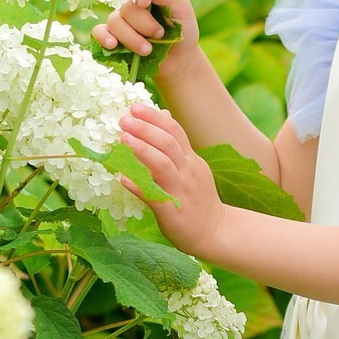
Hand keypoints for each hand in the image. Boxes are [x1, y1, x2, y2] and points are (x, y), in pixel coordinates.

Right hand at [94, 0, 199, 73]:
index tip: (146, 3)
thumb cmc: (184, 33)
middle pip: (126, 7)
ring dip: (131, 37)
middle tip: (160, 35)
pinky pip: (99, 32)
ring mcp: (121, 21)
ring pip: (114, 21)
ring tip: (148, 50)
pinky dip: (104, 37)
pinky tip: (113, 44)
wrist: (179, 60)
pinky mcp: (113, 38)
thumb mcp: (184, 13)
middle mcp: (132, 5)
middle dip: (143, 24)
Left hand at [117, 98, 228, 258]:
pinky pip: (154, 196)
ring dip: (142, 150)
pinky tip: (123, 178)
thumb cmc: (197, 199)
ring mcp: (180, 191)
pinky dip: (138, 186)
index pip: (175, 131)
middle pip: (168, 143)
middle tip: (124, 118)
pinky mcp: (172, 211)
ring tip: (124, 138)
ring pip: (163, 165)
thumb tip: (164, 115)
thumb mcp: (192, 167)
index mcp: (191, 160)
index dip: (154, 117)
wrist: (215, 232)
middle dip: (145, 128)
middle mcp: (187, 171)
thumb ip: (178, 144)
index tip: (135, 107)